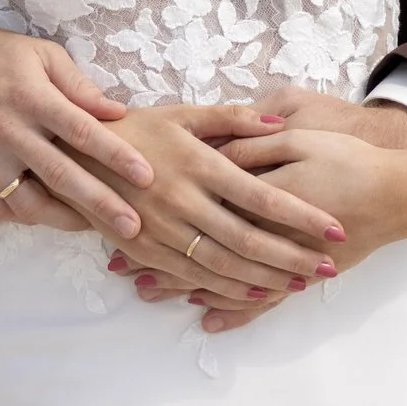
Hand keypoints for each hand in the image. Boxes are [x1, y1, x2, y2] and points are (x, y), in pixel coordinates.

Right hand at [0, 19, 153, 238]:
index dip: (116, 155)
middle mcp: (6, 129)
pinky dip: (23, 216)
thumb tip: (117, 112)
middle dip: (100, 203)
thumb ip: (78, 86)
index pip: (82, 131)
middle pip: (60, 174)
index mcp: (31, 96)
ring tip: (91, 227)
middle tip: (132, 226)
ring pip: (26, 201)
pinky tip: (47, 217)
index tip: (146, 176)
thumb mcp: (41, 54)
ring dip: (63, 219)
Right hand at [73, 104, 347, 297]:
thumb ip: (231, 119)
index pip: (262, 195)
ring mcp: (163, 229)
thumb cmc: (135, 130)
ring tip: (301, 283)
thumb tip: (275, 121)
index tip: (335, 228)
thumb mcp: (181, 114)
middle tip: (330, 267)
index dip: (301, 215)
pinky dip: (226, 287)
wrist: (71, 154)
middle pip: (248, 238)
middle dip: (292, 256)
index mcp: (198, 164)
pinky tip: (254, 291)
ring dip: (265, 278)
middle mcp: (183, 201)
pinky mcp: (145, 250)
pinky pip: (192, 275)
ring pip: (223, 264)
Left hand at [117, 95, 406, 330]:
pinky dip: (233, 310)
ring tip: (145, 292)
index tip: (128, 216)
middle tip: (121, 266)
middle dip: (159, 256)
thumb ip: (252, 139)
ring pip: (225, 277)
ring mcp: (285, 260)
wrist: (399, 194)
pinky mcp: (300, 276)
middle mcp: (270, 232)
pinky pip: (261, 300)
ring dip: (184, 285)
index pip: (204, 203)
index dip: (165, 210)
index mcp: (263, 190)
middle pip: (204, 246)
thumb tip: (208, 146)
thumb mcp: (299, 134)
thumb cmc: (348, 156)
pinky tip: (207, 318)